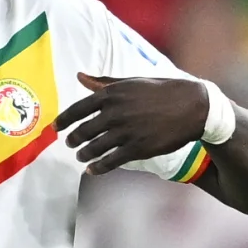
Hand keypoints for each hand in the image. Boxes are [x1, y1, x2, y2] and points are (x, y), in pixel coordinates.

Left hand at [54, 72, 207, 174]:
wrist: (193, 106)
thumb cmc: (161, 90)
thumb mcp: (130, 82)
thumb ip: (103, 82)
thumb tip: (80, 76)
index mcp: (111, 94)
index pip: (78, 109)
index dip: (63, 120)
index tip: (54, 128)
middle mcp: (115, 113)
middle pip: (83, 131)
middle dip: (73, 140)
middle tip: (70, 144)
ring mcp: (126, 132)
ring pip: (94, 148)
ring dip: (83, 155)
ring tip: (80, 157)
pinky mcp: (138, 148)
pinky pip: (111, 161)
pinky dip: (98, 168)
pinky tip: (92, 170)